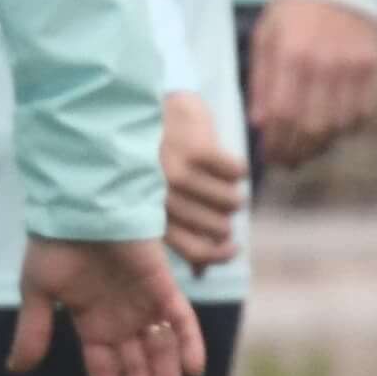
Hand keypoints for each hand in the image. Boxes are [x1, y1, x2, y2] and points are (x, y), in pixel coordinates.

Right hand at [9, 234, 205, 375]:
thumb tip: (16, 370)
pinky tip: (194, 370)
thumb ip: (33, 330)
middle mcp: (121, 318)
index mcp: (92, 323)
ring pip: (161, 350)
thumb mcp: (37, 290)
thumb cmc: (54, 242)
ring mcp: (144, 303)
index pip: (103, 369)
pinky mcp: (162, 284)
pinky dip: (189, 343)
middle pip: (136, 367)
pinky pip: (181, 319)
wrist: (78, 202)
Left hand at [158, 90, 247, 271]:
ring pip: (231, 202)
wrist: (140, 103)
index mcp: (146, 216)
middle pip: (218, 228)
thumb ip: (176, 235)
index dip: (219, 255)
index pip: (195, 252)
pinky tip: (222, 162)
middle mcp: (160, 198)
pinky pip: (236, 173)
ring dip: (234, 194)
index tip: (233, 249)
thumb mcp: (153, 198)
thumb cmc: (150, 158)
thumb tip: (201, 272)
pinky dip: (236, 169)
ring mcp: (178, 173)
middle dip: (226, 219)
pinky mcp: (196, 149)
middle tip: (222, 207)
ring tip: (223, 184)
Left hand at [241, 0, 376, 171]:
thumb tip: (260, 124)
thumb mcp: (266, 38)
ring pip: (339, 126)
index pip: (284, 114)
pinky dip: (345, 130)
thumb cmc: (292, 11)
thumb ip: (262, 81)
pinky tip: (330, 132)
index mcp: (292, 54)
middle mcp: (324, 63)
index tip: (269, 156)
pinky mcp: (371, 68)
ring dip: (320, 146)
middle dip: (297, 152)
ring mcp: (352, 67)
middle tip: (286, 162)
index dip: (276, 143)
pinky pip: (361, 113)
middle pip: (313, 127)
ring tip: (305, 152)